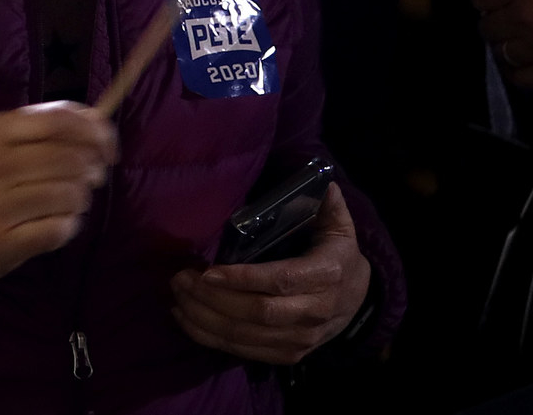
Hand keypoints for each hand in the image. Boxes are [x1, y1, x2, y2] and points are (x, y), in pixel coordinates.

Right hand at [0, 102, 116, 298]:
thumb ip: (31, 133)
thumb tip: (97, 124)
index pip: (58, 120)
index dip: (96, 132)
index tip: (108, 147)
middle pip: (72, 159)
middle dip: (92, 171)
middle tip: (89, 180)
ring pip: (70, 195)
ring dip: (79, 202)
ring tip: (66, 204)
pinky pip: (59, 230)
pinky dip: (67, 228)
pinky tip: (53, 226)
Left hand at [171, 183, 371, 364]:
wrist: (360, 301)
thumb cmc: (337, 256)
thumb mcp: (339, 229)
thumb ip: (329, 206)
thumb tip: (326, 182)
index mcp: (326, 276)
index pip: (281, 281)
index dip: (243, 279)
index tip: (207, 272)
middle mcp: (315, 312)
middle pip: (258, 313)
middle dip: (213, 299)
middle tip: (180, 278)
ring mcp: (303, 339)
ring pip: (247, 336)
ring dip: (205, 317)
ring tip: (177, 294)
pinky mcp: (289, 355)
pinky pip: (245, 352)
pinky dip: (211, 338)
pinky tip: (184, 317)